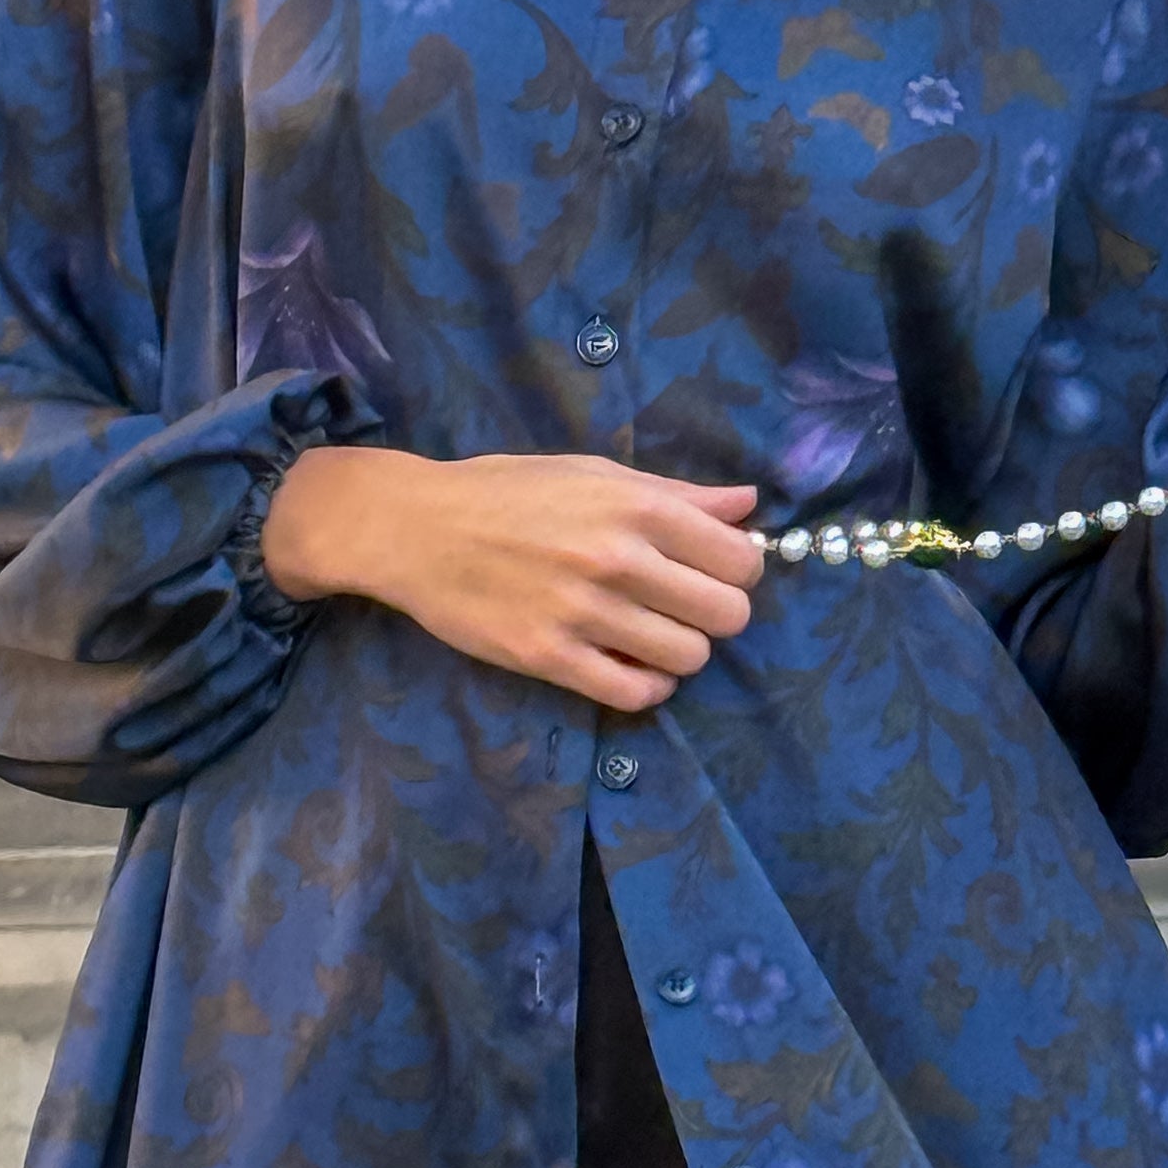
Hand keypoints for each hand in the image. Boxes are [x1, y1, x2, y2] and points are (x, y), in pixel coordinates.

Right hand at [261, 447, 762, 712]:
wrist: (417, 527)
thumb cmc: (510, 493)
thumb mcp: (595, 473)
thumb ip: (679, 494)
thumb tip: (750, 505)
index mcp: (637, 507)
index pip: (740, 559)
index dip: (738, 571)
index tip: (714, 572)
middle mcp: (618, 559)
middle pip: (726, 615)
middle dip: (717, 615)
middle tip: (684, 607)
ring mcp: (584, 612)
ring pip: (689, 658)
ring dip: (681, 652)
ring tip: (652, 635)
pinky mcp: (549, 658)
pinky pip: (634, 694)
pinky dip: (647, 687)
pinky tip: (630, 666)